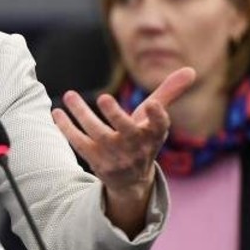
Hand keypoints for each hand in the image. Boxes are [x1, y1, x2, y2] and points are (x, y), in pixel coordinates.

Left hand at [52, 67, 194, 231]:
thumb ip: (170, 93)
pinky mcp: (97, 161)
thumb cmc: (144, 138)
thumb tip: (191, 69)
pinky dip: (67, 128)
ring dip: (82, 114)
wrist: (132, 180)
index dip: (158, 116)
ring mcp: (116, 155)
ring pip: (97, 134)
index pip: (160, 125)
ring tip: (70, 95)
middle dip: (115, 115)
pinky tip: (57, 112)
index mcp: (154, 134)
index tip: (154, 104)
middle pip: (126, 131)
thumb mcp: (156, 119)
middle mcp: (136, 146)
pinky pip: (79, 143)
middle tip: (104, 97)